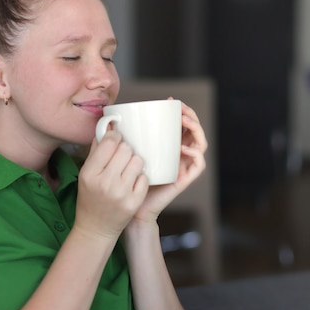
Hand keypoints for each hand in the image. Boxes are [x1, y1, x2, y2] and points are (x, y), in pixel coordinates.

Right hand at [74, 130, 149, 238]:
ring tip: (128, 168)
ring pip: (138, 161)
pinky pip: (144, 178)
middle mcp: (105, 183)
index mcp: (90, 173)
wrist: (95, 228)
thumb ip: (96, 150)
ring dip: (135, 161)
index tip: (116, 138)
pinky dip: (140, 177)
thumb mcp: (86, 174)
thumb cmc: (90, 198)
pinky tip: (132, 182)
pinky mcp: (134, 202)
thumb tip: (107, 127)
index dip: (115, 136)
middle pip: (126, 149)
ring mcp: (121, 193)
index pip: (109, 143)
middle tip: (123, 155)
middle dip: (126, 149)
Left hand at [131, 100, 207, 224]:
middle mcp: (179, 154)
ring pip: (201, 143)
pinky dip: (195, 154)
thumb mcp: (124, 156)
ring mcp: (184, 166)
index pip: (181, 124)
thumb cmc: (126, 180)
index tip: (171, 101)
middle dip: (191, 115)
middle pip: (194, 130)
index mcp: (168, 146)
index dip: (181, 110)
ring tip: (184, 122)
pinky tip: (184, 148)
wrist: (130, 208)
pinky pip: (199, 165)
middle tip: (180, 109)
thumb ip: (121, 140)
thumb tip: (109, 121)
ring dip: (196, 129)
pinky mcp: (185, 179)